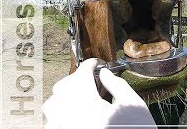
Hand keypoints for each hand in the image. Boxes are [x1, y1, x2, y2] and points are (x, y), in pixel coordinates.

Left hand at [42, 58, 156, 128]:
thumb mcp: (133, 105)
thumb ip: (117, 85)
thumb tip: (104, 73)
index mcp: (88, 103)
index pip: (82, 74)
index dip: (89, 65)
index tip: (96, 63)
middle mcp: (69, 115)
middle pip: (64, 87)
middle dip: (77, 78)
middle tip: (92, 78)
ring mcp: (62, 128)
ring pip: (53, 103)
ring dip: (65, 94)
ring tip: (81, 94)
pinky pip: (52, 121)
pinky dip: (61, 112)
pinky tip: (74, 113)